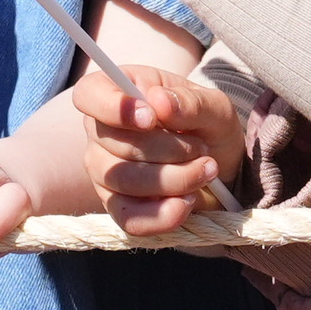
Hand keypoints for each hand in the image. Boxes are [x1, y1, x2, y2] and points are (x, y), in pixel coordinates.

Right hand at [75, 68, 243, 237]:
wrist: (221, 162)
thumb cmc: (207, 123)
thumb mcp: (213, 105)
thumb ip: (190, 101)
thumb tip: (159, 101)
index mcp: (116, 91)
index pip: (89, 95)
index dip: (113, 107)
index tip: (152, 118)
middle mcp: (101, 131)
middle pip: (115, 144)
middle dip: (168, 149)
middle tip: (202, 148)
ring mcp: (104, 171)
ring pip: (123, 180)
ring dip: (174, 178)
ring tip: (205, 170)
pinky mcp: (118, 206)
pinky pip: (129, 218)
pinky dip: (162, 215)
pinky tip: (187, 202)